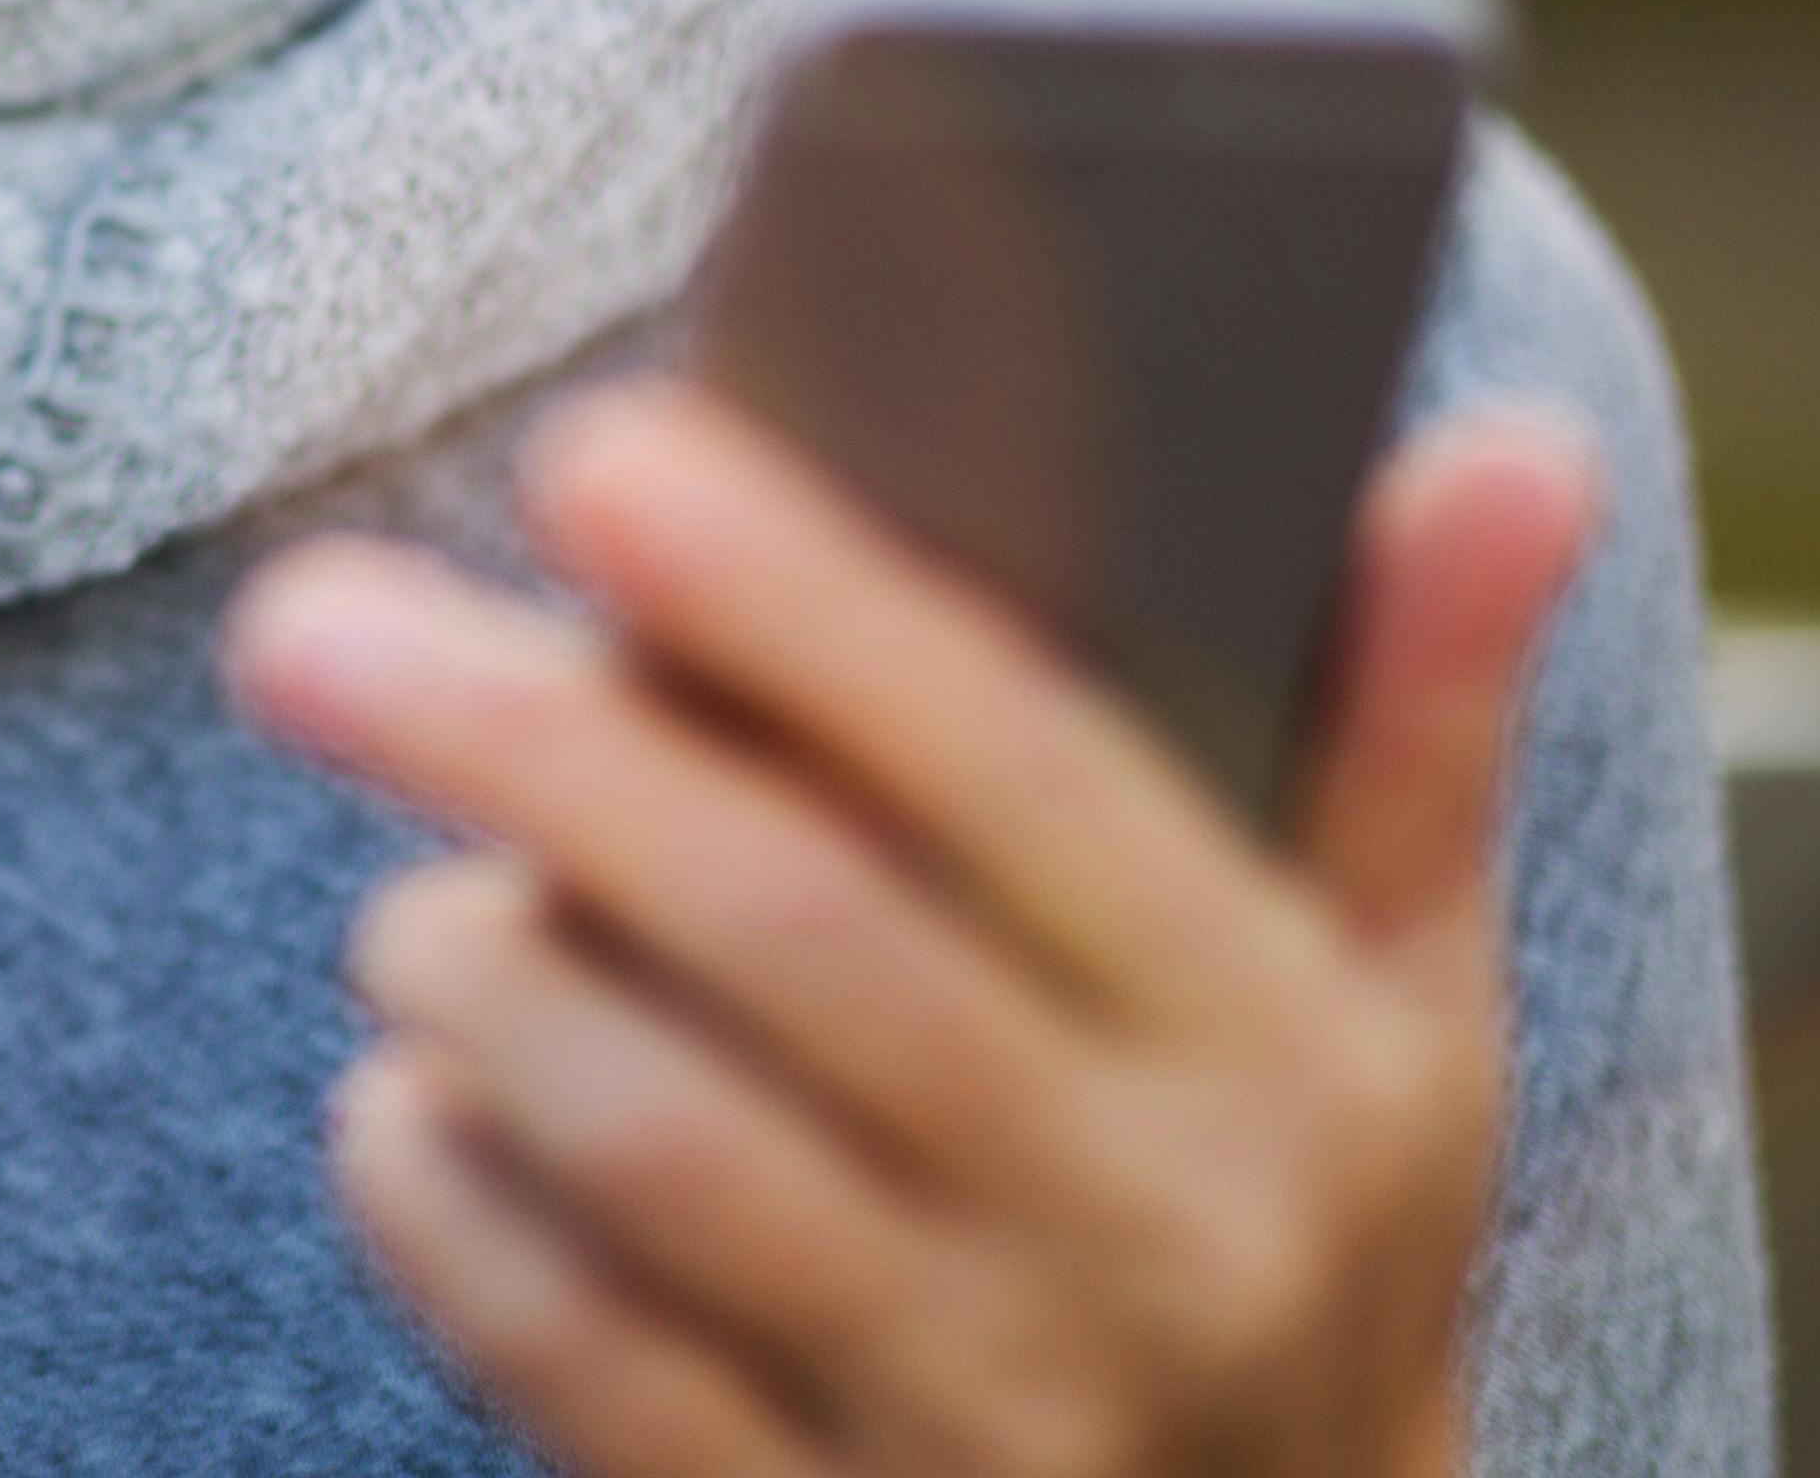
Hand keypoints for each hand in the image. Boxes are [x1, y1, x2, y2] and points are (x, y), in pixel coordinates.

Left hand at [220, 387, 1598, 1477]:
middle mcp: (1163, 1235)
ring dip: (480, 980)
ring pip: (663, 1148)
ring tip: (403, 900)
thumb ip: (1409, 713)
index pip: (1028, 770)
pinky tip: (401, 1104)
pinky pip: (577, 1359)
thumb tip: (1515, 440)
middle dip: (533, 752)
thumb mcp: (1400, 997)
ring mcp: (992, 1420)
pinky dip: (448, 1206)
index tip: (592, 448)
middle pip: (796, 935)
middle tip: (304, 620)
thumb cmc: (1296, 1221)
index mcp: (1305, 1049)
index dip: (805, 602)